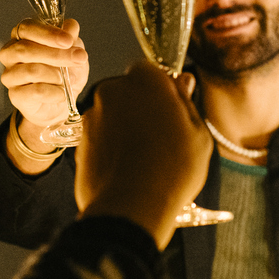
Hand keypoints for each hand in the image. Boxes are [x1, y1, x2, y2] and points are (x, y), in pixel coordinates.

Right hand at [0, 18, 88, 136]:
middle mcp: (10, 54)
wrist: (63, 102)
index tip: (68, 40)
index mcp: (21, 36)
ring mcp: (10, 75)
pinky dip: (55, 92)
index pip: (26, 28)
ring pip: (31, 71)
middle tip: (79, 58)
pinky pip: (36, 92)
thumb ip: (72, 37)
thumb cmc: (64, 72)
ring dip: (57, 75)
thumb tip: (70, 27)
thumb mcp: (74, 51)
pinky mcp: (15, 95)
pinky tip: (63, 92)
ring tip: (72, 79)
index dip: (47, 33)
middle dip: (56, 54)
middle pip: (25, 49)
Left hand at [77, 61, 209, 247]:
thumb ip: (186, 101)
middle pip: (129, 91)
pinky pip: (101, 137)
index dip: (163, 89)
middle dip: (143, 107)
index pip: (151, 70)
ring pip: (114, 115)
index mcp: (145, 81)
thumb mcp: (198, 134)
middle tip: (164, 137)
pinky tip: (129, 168)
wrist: (130, 208)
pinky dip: (112, 147)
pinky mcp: (80, 141)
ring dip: (126, 128)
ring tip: (147, 159)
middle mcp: (113, 91)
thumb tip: (183, 81)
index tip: (174, 109)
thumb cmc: (171, 170)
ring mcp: (93, 116)